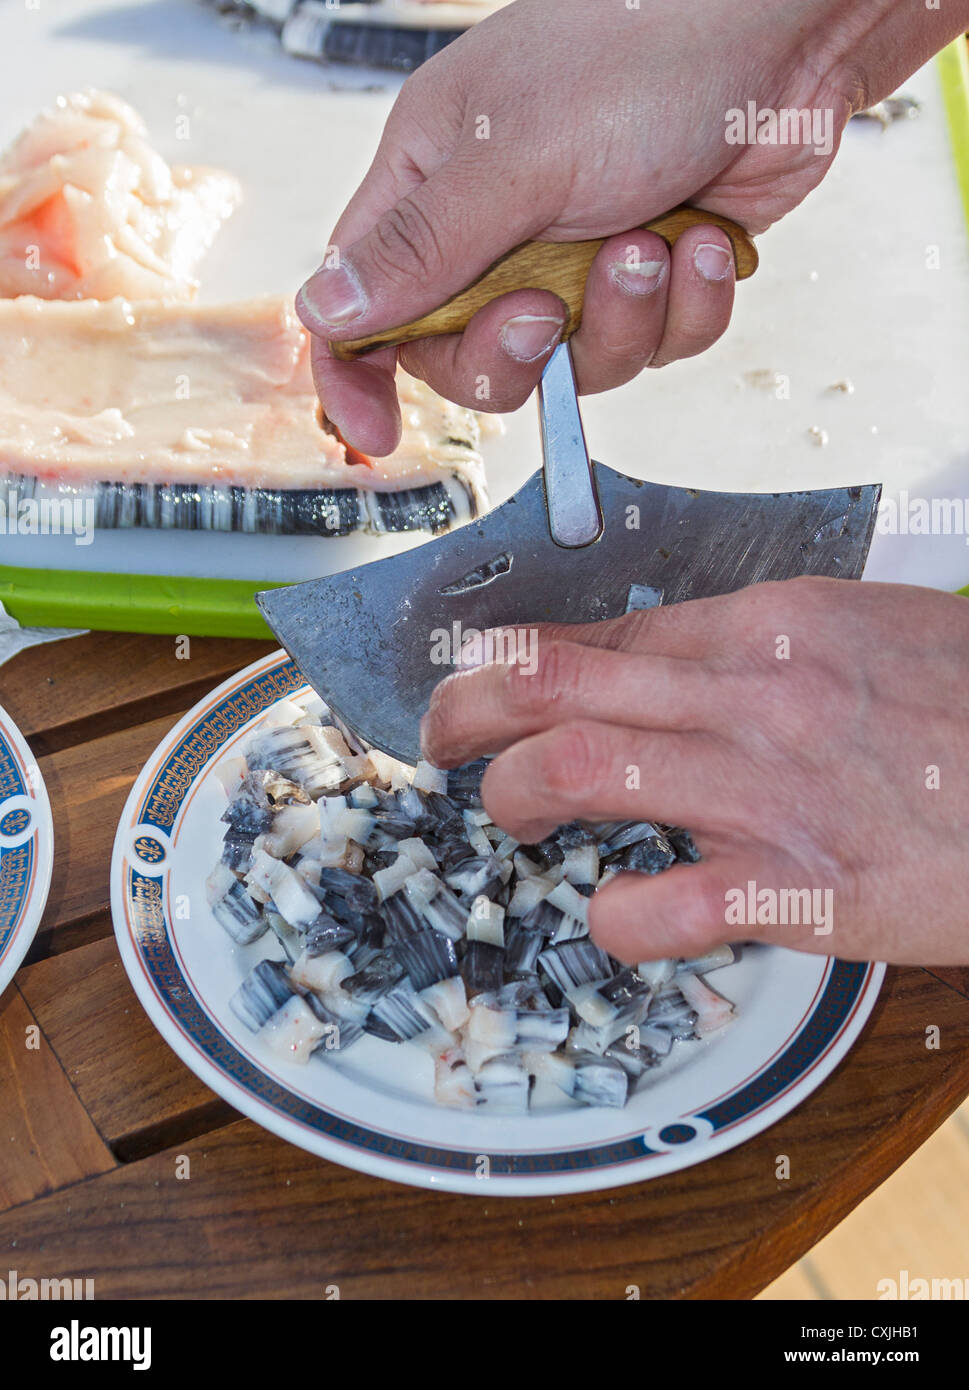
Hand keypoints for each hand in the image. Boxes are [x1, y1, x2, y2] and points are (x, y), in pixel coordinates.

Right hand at [296, 0, 864, 455]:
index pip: (364, 300)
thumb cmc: (645, 46)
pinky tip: (706, 240)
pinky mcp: (654, 271)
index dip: (360, 373)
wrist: (788, 27)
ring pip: (576, 361)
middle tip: (548, 311)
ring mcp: (579, 252)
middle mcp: (499, 226)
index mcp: (433, 181)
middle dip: (517, 352)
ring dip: (623, 319)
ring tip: (656, 243)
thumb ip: (419, 247)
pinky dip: (687, 305)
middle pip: (471, 354)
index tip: (377, 434)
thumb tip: (324, 309)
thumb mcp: (513, 155)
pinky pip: (656, 342)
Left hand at [419, 578, 968, 965]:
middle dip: (463, 713)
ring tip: (513, 818)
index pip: (593, 634)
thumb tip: (650, 669)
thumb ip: (749, 651)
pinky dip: (615, 917)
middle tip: (438, 745)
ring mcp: (773, 791)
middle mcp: (753, 696)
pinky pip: (664, 905)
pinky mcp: (807, 891)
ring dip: (513, 797)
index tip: (476, 689)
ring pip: (578, 770)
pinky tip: (616, 917)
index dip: (507, 663)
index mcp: (764, 628)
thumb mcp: (857, 636)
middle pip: (550, 684)